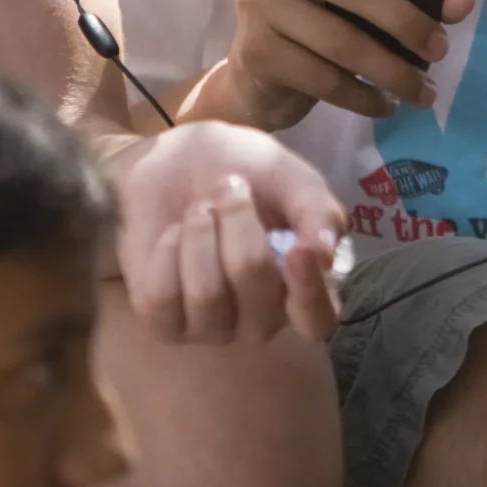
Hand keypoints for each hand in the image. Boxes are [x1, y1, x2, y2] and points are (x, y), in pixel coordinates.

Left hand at [111, 121, 346, 343]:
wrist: (176, 160)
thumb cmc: (244, 170)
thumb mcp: (292, 178)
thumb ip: (318, 212)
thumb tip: (324, 256)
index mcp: (302, 287)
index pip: (318, 320)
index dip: (309, 291)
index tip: (298, 249)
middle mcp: (262, 317)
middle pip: (255, 291)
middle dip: (238, 223)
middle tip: (230, 186)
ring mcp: (212, 326)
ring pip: (206, 295)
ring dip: (200, 233)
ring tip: (199, 209)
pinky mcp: (165, 322)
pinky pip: (162, 299)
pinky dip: (167, 252)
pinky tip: (173, 235)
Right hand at [207, 0, 477, 126]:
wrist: (258, 78)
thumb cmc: (319, 17)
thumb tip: (461, 2)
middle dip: (404, 19)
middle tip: (441, 48)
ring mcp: (257, 2)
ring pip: (339, 39)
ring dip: (391, 70)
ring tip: (424, 91)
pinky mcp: (255, 51)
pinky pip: (323, 77)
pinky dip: (364, 97)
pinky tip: (387, 105)